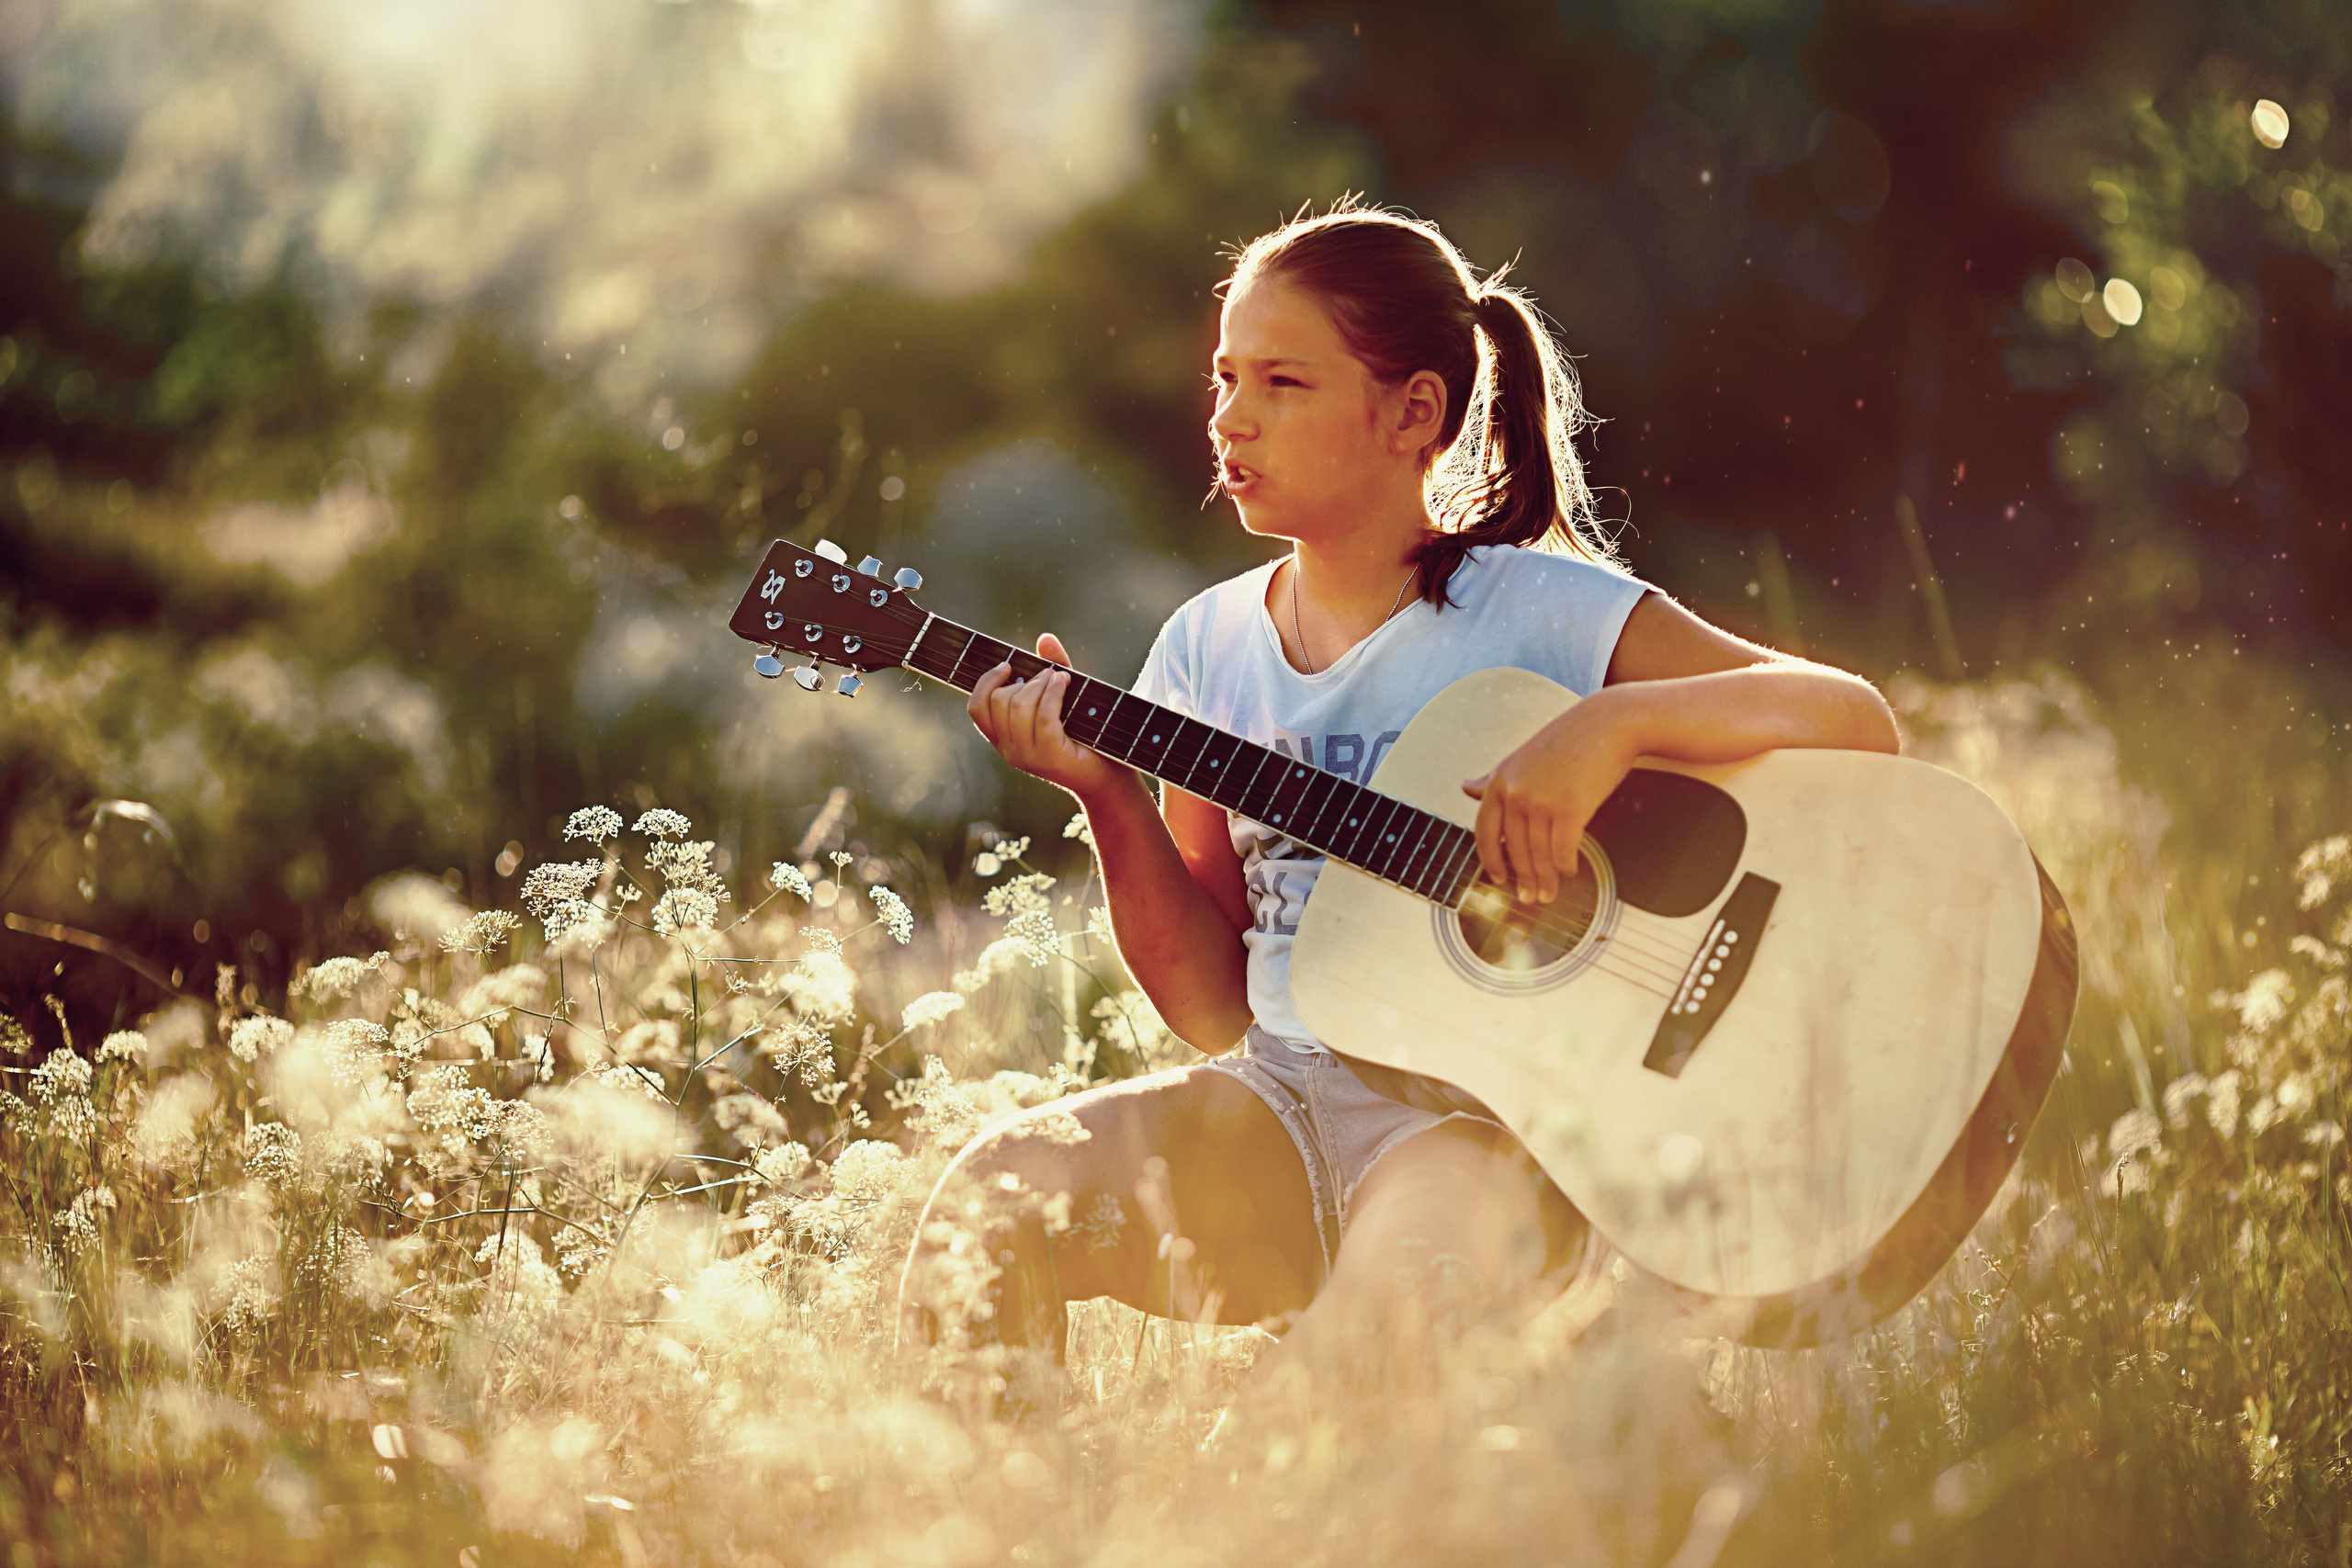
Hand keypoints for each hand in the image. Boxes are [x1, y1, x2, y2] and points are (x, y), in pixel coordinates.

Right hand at [969, 633, 1131, 799]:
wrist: (1108, 776)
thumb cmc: (1085, 737)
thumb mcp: (1063, 700)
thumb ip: (1050, 670)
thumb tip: (1045, 637)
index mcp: (1003, 739)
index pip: (976, 708)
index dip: (986, 681)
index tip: (1007, 666)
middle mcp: (1009, 750)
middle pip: (1000, 701)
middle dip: (1025, 680)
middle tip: (1050, 675)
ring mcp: (1027, 756)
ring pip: (1019, 705)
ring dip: (1041, 683)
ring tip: (1061, 678)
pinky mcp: (1049, 756)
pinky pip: (1043, 715)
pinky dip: (1054, 693)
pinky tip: (1066, 683)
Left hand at [1461, 692, 1641, 904]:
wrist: (1608, 723)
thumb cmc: (1568, 740)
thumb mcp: (1521, 757)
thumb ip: (1493, 778)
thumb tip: (1466, 788)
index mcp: (1500, 782)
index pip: (1484, 833)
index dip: (1490, 861)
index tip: (1497, 879)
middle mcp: (1515, 793)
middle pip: (1513, 849)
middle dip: (1522, 878)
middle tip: (1530, 899)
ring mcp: (1541, 802)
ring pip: (1538, 854)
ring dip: (1545, 879)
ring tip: (1549, 894)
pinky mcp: (1570, 809)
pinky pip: (1563, 850)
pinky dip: (1565, 866)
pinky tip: (1568, 872)